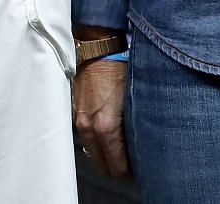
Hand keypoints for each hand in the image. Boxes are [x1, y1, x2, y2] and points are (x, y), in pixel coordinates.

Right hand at [72, 58, 129, 177]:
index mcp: (106, 126)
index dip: (129, 172)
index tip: (140, 169)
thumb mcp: (134, 97)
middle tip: (132, 166)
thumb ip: (136, 124)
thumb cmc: (119, 67)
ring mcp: (79, 121)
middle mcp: (89, 127)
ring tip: (121, 153)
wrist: (97, 48)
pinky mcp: (74, 113)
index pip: (116, 166)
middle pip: (101, 166)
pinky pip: (85, 138)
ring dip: (105, 157)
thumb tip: (144, 142)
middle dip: (117, 170)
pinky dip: (96, 143)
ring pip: (92, 153)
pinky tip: (108, 137)